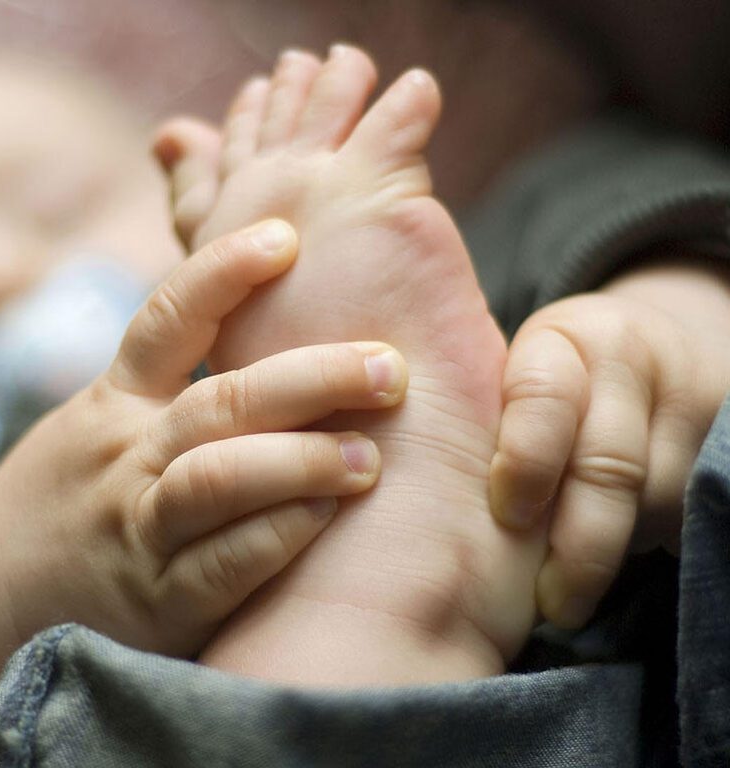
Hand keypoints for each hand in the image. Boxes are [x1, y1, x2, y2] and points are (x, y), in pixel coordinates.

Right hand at [0, 220, 408, 731]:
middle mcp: (125, 456)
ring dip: (302, 461)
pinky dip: (277, 536)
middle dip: (312, 377)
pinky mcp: (156, 603)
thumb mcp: (94, 424)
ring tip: (370, 458)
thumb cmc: (67, 500)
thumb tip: (253, 319)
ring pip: (219, 478)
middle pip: (222, 401)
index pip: (166, 318)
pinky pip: (222, 564)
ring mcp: (137, 529)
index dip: (224, 271)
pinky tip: (325, 519)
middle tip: (390, 366)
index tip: (288, 237)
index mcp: (114, 402)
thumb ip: (159, 381)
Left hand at [489, 258, 729, 628]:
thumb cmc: (552, 375)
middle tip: (549, 601)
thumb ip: (473, 411)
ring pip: (652, 498)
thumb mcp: (513, 371)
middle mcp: (631, 362)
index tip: (506, 516)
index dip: (524, 463)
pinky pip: (684, 510)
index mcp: (563, 338)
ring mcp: (687, 401)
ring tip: (569, 598)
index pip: (544, 399)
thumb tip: (372, 467)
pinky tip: (608, 575)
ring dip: (608, 553)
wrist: (656, 348)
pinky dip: (645, 547)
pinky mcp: (718, 442)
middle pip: (609, 465)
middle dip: (576, 542)